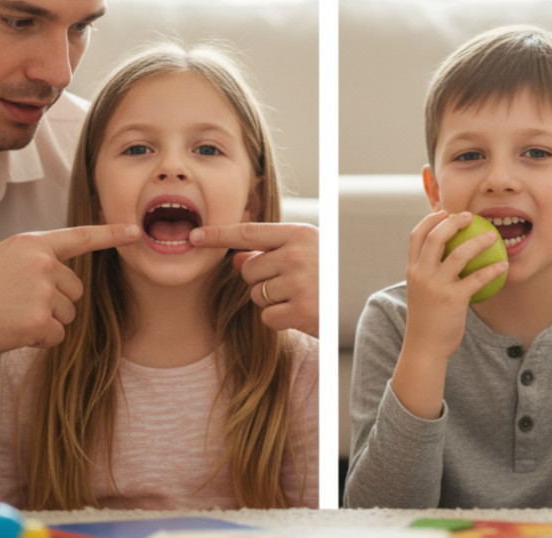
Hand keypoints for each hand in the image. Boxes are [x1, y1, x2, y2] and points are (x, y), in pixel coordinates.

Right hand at [0, 224, 140, 352]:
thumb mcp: (5, 260)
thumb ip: (36, 263)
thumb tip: (70, 281)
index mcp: (33, 245)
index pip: (80, 237)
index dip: (111, 234)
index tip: (136, 231)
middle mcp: (43, 264)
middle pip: (75, 290)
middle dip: (53, 302)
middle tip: (15, 303)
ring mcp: (42, 291)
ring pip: (67, 314)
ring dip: (44, 321)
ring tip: (10, 315)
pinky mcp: (38, 320)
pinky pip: (56, 335)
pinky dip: (37, 340)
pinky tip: (13, 331)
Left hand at [190, 222, 318, 337]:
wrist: (357, 302)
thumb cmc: (328, 274)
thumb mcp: (303, 255)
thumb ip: (268, 253)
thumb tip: (234, 258)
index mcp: (300, 234)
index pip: (248, 232)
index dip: (217, 235)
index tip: (193, 236)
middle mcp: (298, 255)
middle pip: (248, 269)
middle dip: (259, 280)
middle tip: (289, 284)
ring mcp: (300, 283)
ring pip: (256, 295)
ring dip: (270, 301)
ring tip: (298, 297)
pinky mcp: (301, 311)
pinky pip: (267, 317)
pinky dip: (279, 320)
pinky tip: (299, 314)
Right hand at [401, 210, 508, 361]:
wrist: (425, 347)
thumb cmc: (428, 319)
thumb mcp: (421, 291)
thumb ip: (429, 273)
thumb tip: (447, 256)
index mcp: (412, 270)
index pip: (416, 236)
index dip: (430, 220)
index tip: (445, 213)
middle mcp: (421, 274)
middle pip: (436, 237)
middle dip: (454, 221)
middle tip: (470, 216)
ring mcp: (436, 286)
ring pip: (458, 254)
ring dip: (478, 241)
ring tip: (493, 236)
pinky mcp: (453, 299)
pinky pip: (477, 278)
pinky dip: (492, 269)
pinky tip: (504, 265)